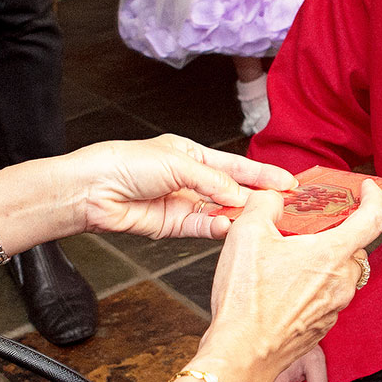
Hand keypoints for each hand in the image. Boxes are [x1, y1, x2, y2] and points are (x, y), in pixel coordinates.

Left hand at [69, 135, 295, 238]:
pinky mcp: (173, 226)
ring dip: (239, 214)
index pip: (236, 165)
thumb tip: (242, 195)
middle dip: (257, 197)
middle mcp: (189, 179)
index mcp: (191, 154)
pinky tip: (226, 225)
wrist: (92, 190)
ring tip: (258, 217)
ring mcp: (183, 203)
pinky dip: (216, 227)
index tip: (289, 182)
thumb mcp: (178, 163)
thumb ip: (214, 180)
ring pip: (221, 210)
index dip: (263, 174)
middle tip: (284, 205)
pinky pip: (203, 227)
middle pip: (232, 189)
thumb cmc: (126, 163)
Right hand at [198, 183, 381, 381]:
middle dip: (337, 231)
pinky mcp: (322, 326)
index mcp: (332, 254)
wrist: (240, 354)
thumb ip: (265, 204)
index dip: (374, 197)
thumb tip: (273, 197)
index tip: (366, 189)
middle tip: (311, 223)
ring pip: (340, 272)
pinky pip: (327, 295)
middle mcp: (341, 282)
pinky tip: (284, 284)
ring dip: (323, 260)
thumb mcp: (246, 233)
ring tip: (289, 256)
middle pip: (354, 246)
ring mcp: (334, 307)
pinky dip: (314, 284)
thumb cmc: (247, 300)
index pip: (372, 218)